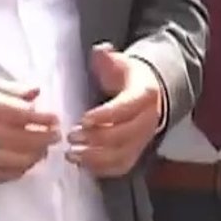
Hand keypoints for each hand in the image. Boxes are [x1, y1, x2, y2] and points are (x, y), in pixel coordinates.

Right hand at [0, 77, 59, 182]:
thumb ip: (8, 89)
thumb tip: (35, 92)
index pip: (17, 113)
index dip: (40, 118)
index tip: (54, 118)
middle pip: (18, 138)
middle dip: (42, 138)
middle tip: (55, 136)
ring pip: (10, 159)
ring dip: (32, 156)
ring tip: (44, 151)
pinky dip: (14, 172)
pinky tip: (26, 166)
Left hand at [67, 44, 163, 178]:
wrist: (149, 92)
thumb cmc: (127, 76)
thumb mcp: (119, 61)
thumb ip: (107, 57)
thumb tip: (100, 51)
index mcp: (145, 94)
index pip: (126, 108)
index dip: (105, 115)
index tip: (83, 119)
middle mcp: (149, 119)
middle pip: (123, 135)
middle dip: (95, 139)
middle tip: (71, 137)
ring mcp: (144, 138)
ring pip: (122, 155)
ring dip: (95, 158)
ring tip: (71, 154)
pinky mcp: (137, 151)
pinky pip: (122, 166)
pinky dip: (102, 169)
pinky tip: (82, 164)